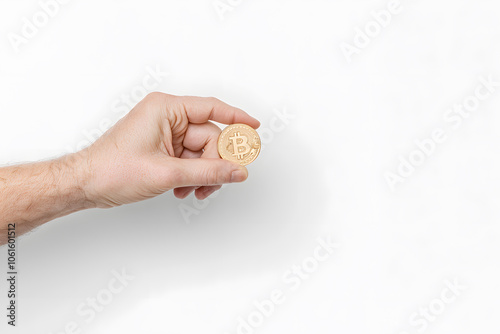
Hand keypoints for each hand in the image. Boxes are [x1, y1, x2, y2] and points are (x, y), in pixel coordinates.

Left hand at [78, 93, 259, 207]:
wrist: (87, 185)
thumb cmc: (113, 169)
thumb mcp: (167, 173)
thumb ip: (208, 172)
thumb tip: (237, 171)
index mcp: (166, 109)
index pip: (211, 108)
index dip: (237, 118)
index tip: (255, 127)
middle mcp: (167, 118)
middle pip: (209, 138)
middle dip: (213, 164)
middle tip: (213, 184)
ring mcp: (166, 135)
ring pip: (201, 153)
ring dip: (202, 175)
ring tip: (192, 191)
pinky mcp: (163, 150)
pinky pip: (190, 161)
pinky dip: (192, 177)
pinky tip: (183, 190)